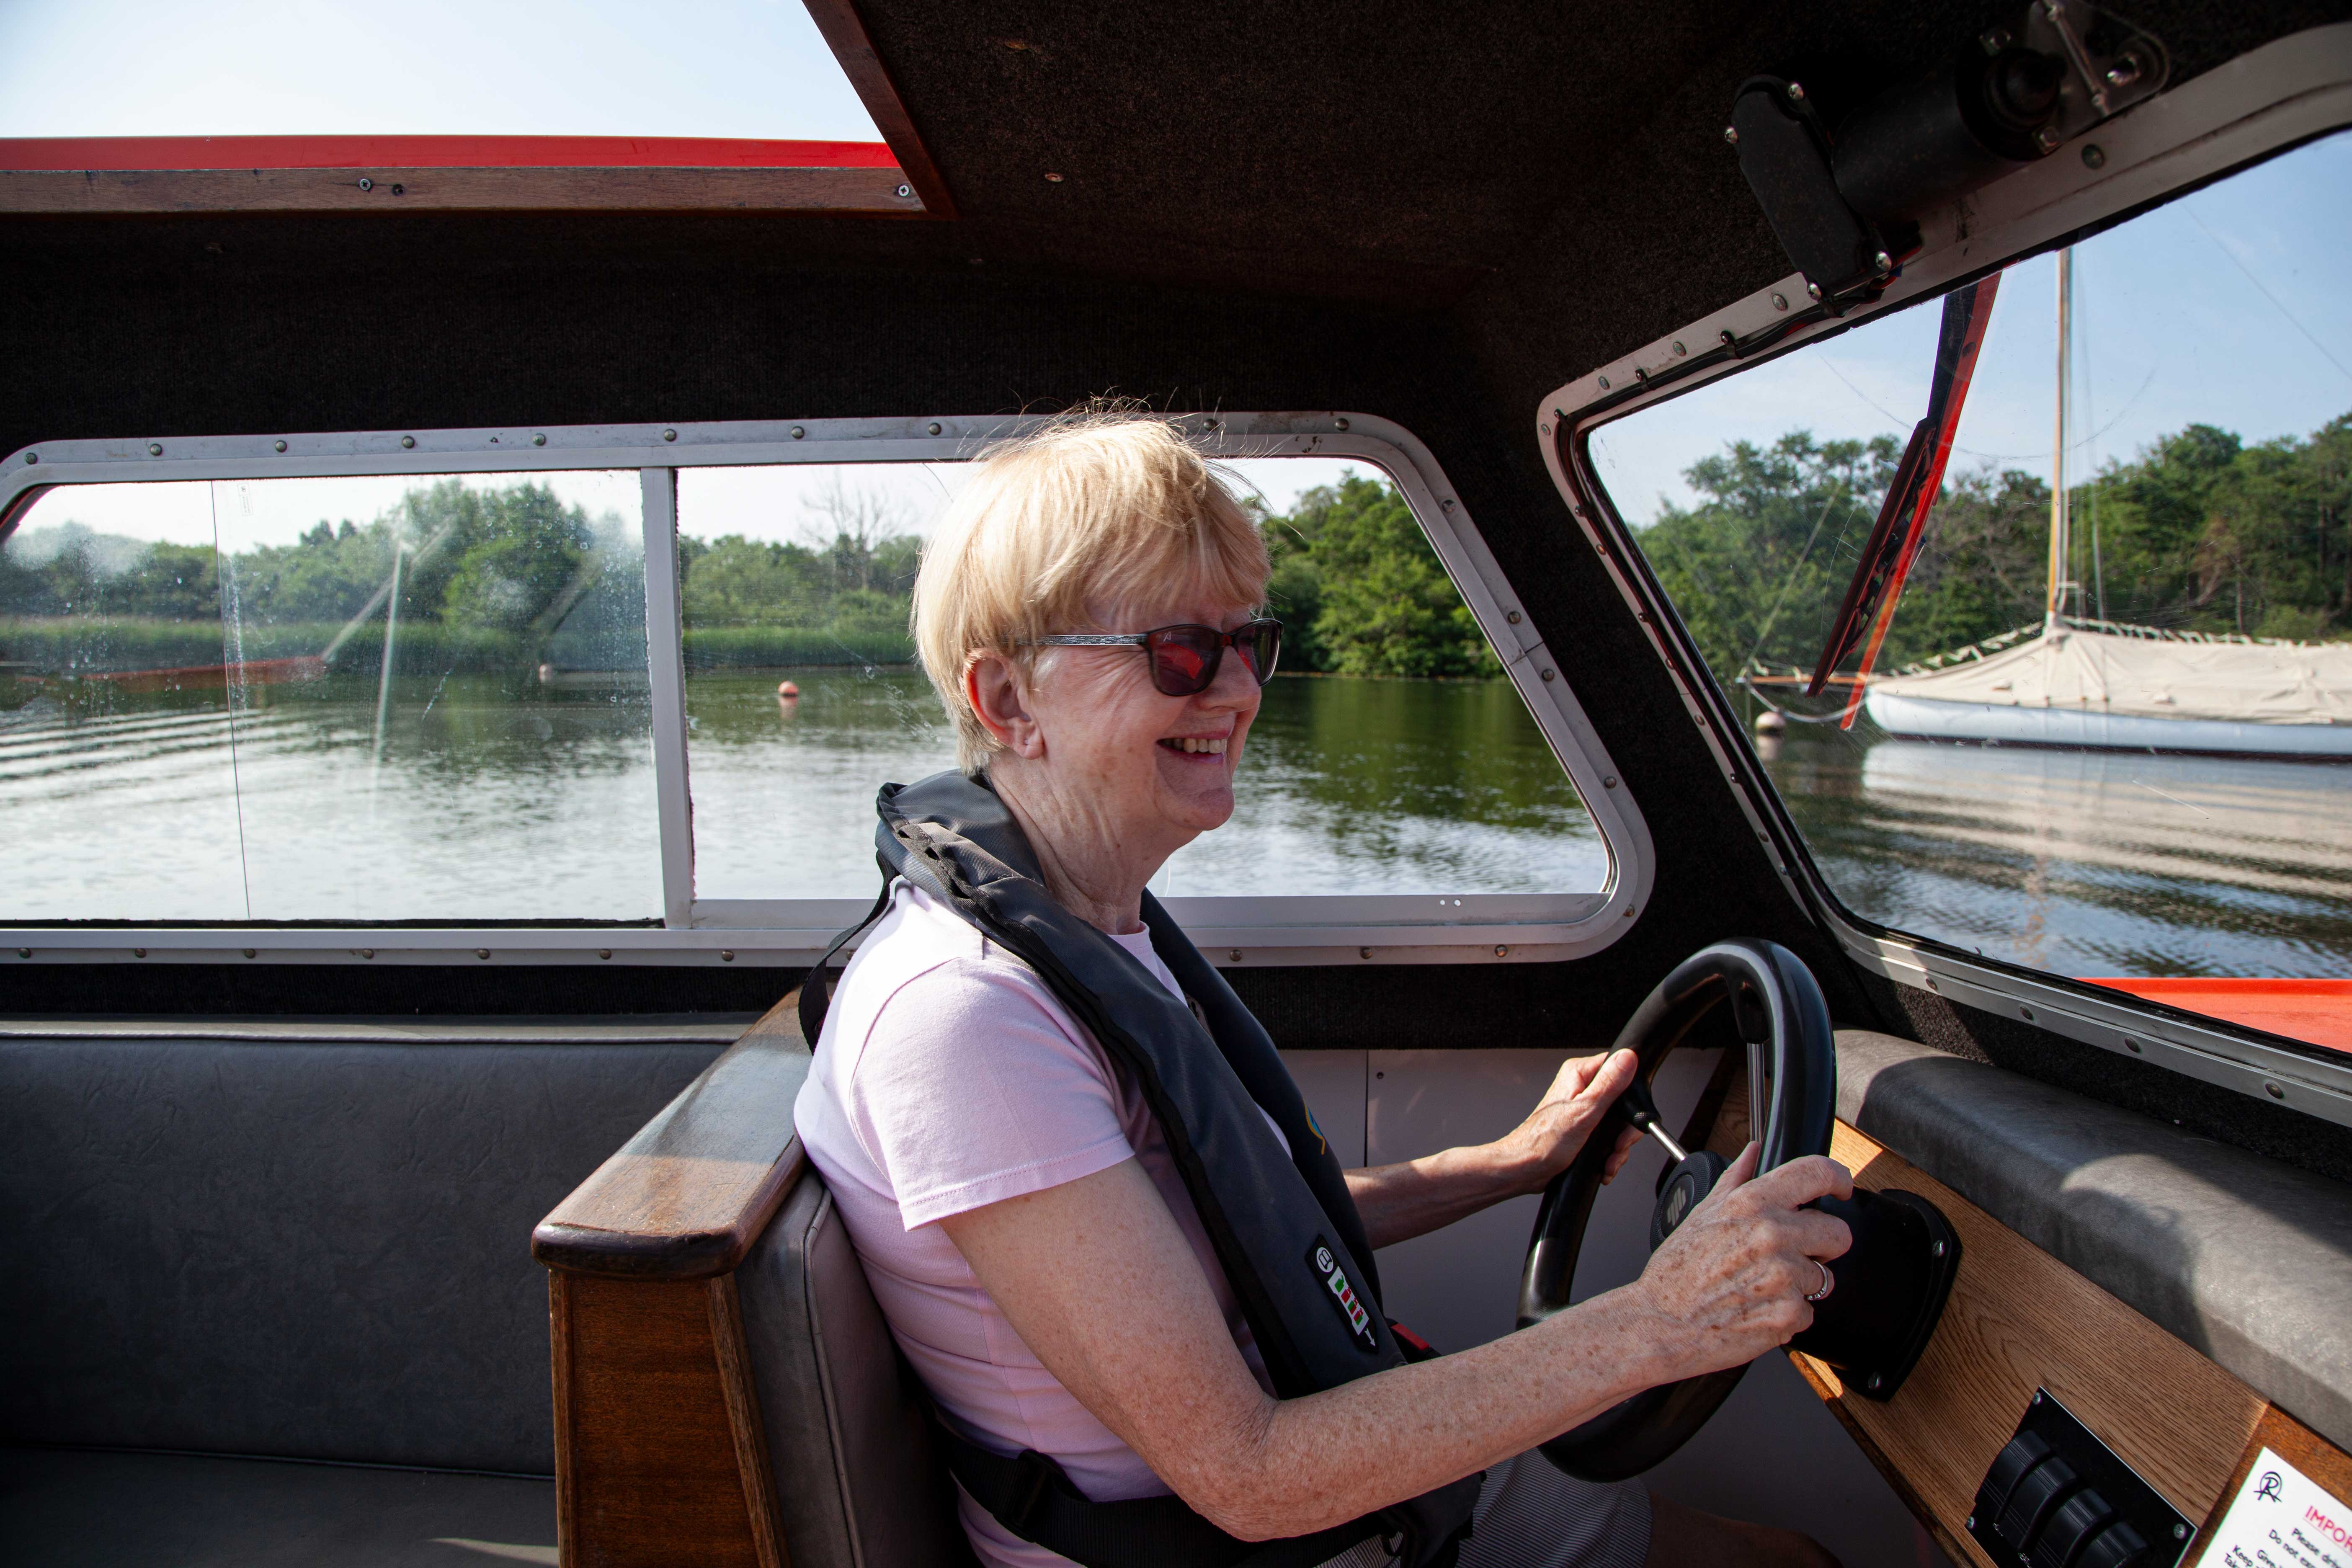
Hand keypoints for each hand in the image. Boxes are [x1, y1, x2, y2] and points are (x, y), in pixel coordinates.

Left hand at [1494, 1048, 1644, 1195]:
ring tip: (1609, 1158)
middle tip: (1618, 1144)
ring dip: (1617, 1146)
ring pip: (1618, 1122)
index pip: (1620, 1067)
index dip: (1631, 1093)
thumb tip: (1628, 1056)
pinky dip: (1609, 1153)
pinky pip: (1608, 1135)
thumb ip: (1609, 1084)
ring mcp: (1582, 1108)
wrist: (1526, 1168)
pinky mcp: (1584, 1127)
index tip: (1627, 1117)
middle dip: (1624, 1130)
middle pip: (1623, 1101)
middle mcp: (1580, 1087)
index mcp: (1579, 1074)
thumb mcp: (1584, 1111)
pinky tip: (1603, 1164)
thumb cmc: (1543, 1142)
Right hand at [1627, 1141, 1853, 1379]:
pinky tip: (1759, 1309)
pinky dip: (1788, 1314)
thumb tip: (1753, 1152)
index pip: (1817, 1174)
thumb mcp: (1702, 1215)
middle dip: (1822, 1246)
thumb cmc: (1676, 1274)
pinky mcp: (1789, 1314)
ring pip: (1823, 1277)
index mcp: (1752, 1204)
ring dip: (1800, 1285)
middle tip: (1793, 1255)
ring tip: (1761, 1287)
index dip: (1838, 1179)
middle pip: (1838, 1233)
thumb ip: (1735, 1179)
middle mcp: (1773, 1235)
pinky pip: (1809, 1312)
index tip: (1840, 1189)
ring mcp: (1784, 1276)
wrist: (1662, 1325)